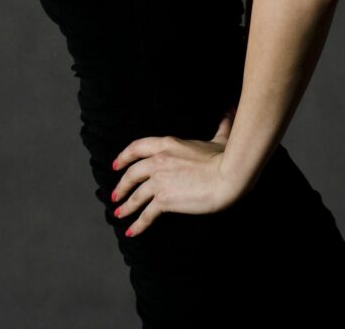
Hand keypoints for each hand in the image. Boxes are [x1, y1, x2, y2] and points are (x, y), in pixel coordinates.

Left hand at [110, 104, 242, 237]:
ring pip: (136, 195)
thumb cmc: (226, 157)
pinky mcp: (165, 199)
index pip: (137, 148)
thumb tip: (230, 112)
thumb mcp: (219, 139)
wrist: (228, 177)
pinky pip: (147, 214)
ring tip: (119, 213)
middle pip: (132, 173)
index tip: (115, 164)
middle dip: (122, 185)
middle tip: (115, 194)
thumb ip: (220, 126)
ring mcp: (159, 180)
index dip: (123, 157)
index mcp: (166, 144)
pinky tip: (132, 231)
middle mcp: (158, 160)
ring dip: (126, 206)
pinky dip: (138, 223)